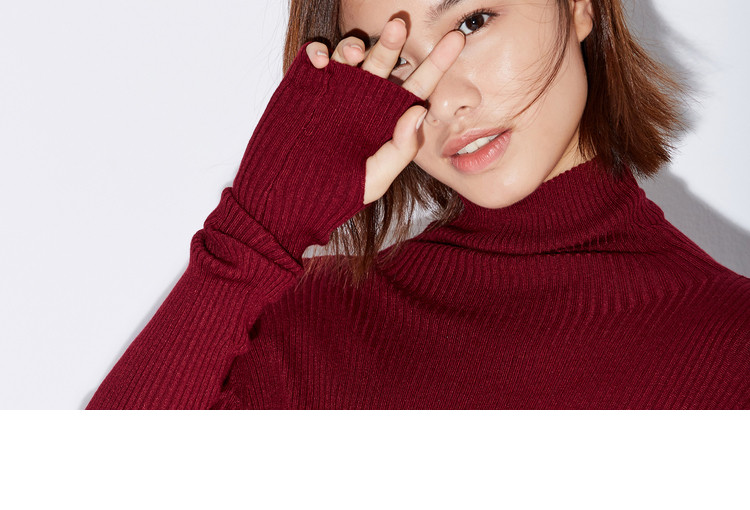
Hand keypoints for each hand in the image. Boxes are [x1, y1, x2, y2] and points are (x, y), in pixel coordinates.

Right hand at [305, 19, 464, 204]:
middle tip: (398, 25)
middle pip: (385, 60)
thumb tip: (418, 112)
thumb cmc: (336, 193)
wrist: (288, 198)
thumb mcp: (375, 178)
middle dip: (392, 40)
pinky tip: (321, 60)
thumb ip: (401, 149)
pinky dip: (318, 51)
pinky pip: (316, 57)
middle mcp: (365, 99)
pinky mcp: (307, 87)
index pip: (417, 86)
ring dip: (354, 44)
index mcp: (387, 117)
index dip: (436, 63)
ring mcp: (335, 90)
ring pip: (350, 53)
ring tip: (354, 53)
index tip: (454, 40)